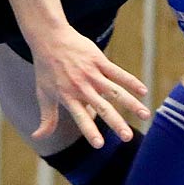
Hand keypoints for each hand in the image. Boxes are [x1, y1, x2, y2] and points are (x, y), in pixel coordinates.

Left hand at [30, 25, 150, 146]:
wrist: (50, 39)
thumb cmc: (46, 69)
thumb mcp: (43, 95)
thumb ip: (46, 118)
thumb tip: (37, 138)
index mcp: (69, 98)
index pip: (81, 118)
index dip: (90, 131)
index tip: (100, 145)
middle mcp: (82, 88)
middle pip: (103, 108)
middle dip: (116, 123)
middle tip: (128, 137)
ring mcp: (92, 74)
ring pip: (116, 92)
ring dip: (132, 104)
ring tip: (146, 115)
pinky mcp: (99, 61)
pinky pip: (118, 73)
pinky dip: (131, 81)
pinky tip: (143, 91)